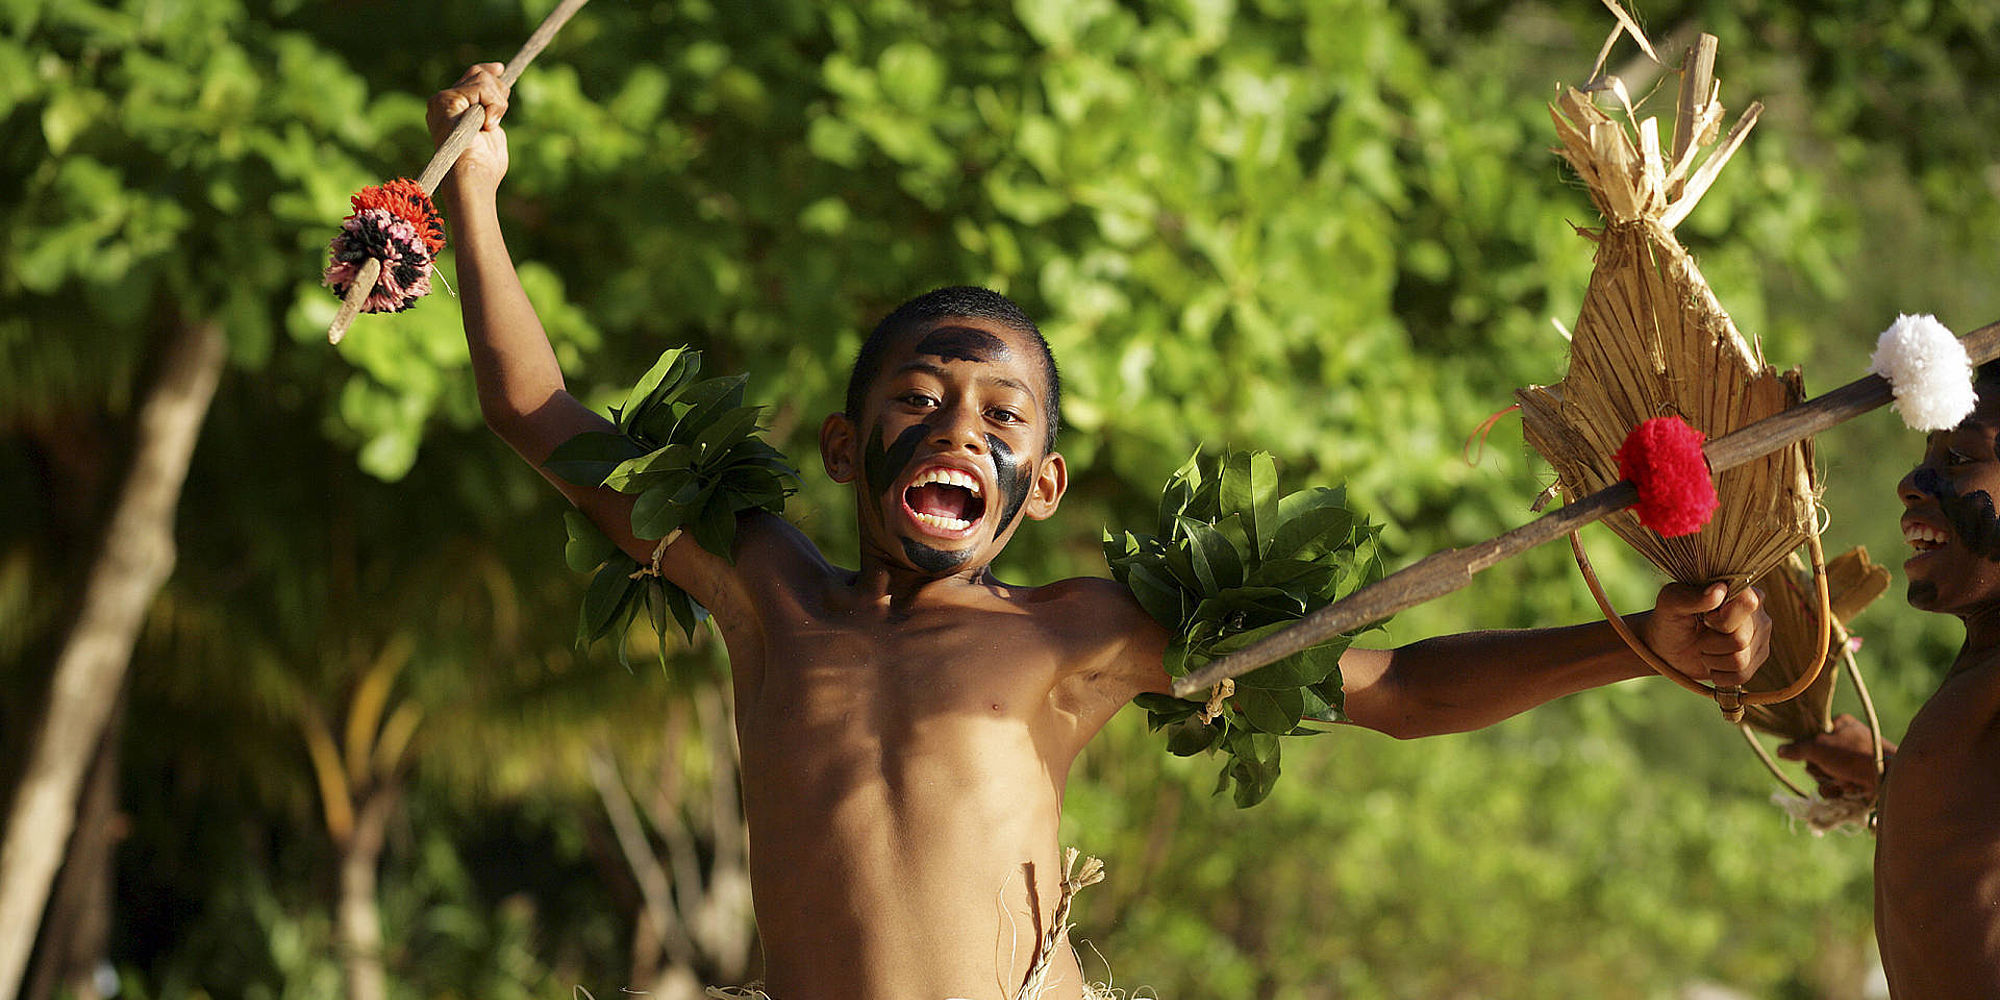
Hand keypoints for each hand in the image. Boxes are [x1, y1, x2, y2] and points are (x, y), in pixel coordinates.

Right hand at [427, 63, 510, 203]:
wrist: (473, 177)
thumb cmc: (484, 165)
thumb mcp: (490, 130)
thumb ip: (490, 110)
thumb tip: (500, 92)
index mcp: (449, 109)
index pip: (470, 76)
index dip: (488, 71)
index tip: (500, 69)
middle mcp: (441, 102)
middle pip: (478, 73)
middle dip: (498, 93)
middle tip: (495, 119)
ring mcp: (442, 100)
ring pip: (483, 80)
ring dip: (497, 104)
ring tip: (489, 127)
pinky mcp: (446, 100)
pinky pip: (482, 88)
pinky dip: (493, 107)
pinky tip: (487, 125)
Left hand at [1642, 581, 1768, 688]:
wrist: (1668, 648)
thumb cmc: (1670, 619)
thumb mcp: (1671, 603)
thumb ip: (1692, 596)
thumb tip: (1719, 590)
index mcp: (1741, 591)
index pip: (1747, 603)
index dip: (1721, 618)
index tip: (1705, 617)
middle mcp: (1757, 613)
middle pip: (1740, 639)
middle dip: (1710, 642)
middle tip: (1701, 632)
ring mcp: (1760, 637)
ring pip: (1740, 660)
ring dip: (1712, 659)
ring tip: (1704, 647)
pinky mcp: (1756, 659)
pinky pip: (1742, 676)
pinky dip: (1718, 673)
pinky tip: (1712, 661)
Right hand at [1778, 713, 1888, 799]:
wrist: (1888, 778)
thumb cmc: (1853, 755)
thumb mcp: (1819, 747)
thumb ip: (1796, 748)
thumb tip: (1779, 750)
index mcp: (1840, 725)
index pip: (1812, 735)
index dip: (1808, 747)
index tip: (1812, 753)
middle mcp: (1847, 741)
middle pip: (1816, 757)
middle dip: (1820, 769)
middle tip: (1830, 769)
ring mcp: (1854, 761)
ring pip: (1824, 774)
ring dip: (1828, 782)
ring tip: (1842, 782)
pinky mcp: (1859, 779)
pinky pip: (1836, 787)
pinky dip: (1838, 791)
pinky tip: (1847, 791)